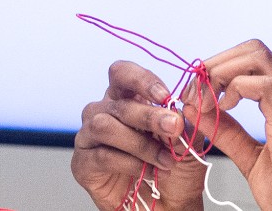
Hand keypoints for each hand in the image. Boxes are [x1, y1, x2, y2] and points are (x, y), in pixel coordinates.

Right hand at [72, 60, 206, 210]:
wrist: (169, 206)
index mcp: (127, 99)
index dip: (140, 79)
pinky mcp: (83, 164)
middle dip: (149, 115)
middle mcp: (103, 113)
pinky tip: (149, 173)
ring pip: (104, 126)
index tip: (164, 95)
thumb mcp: (189, 140)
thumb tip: (184, 101)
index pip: (122, 73)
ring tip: (166, 160)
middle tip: (174, 128)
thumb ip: (185, 119)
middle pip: (118, 103)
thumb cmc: (176, 170)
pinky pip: (101, 156)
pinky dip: (130, 164)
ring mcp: (89, 138)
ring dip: (140, 143)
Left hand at [185, 40, 271, 210]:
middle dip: (216, 65)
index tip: (197, 94)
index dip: (219, 68)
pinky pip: (267, 86)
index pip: (254, 60)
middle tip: (195, 95)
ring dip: (221, 73)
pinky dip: (237, 89)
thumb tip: (202, 112)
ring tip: (205, 104)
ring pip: (258, 57)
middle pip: (253, 50)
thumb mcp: (254, 160)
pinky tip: (224, 110)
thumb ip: (230, 134)